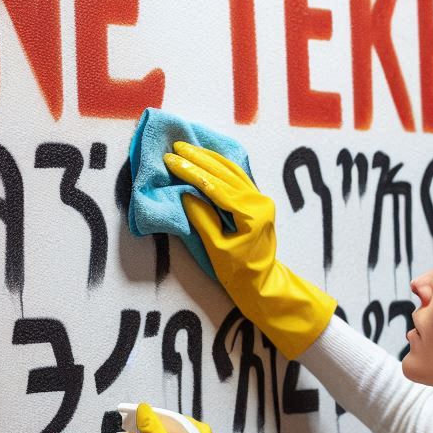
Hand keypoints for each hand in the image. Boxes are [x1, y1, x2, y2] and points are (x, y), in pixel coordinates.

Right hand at [164, 141, 336, 359]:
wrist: (262, 284)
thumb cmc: (239, 273)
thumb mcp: (217, 250)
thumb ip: (202, 219)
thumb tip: (186, 193)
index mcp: (251, 213)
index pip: (216, 186)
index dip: (191, 172)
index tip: (171, 160)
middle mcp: (259, 201)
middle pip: (225, 174)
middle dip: (198, 159)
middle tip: (175, 148)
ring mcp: (261, 199)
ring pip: (232, 170)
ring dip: (209, 157)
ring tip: (188, 148)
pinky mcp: (257, 201)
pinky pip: (238, 176)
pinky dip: (221, 165)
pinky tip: (208, 156)